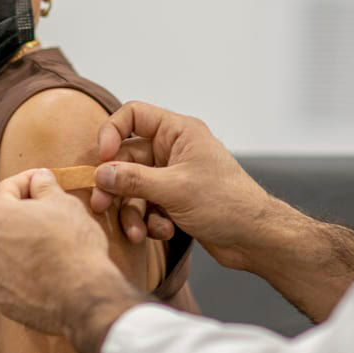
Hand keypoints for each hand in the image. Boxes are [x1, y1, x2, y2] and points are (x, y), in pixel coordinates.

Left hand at [0, 169, 143, 347]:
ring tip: (35, 237)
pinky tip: (36, 265)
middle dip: (10, 209)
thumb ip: (45, 186)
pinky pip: (2, 275)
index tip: (41, 180)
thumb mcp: (64, 204)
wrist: (82, 296)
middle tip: (36, 207)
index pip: (4, 188)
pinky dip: (13, 266)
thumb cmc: (73, 244)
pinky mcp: (0, 299)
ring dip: (8, 238)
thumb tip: (39, 178)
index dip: (25, 180)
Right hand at [89, 101, 279, 270]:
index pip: (134, 115)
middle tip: (101, 205)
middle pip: (127, 158)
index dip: (112, 133)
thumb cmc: (226, 203)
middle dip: (116, 185)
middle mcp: (174, 149)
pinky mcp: (174, 200)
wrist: (254, 238)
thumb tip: (100, 173)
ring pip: (135, 187)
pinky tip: (163, 231)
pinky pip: (147, 205)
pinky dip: (150, 220)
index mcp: (178, 132)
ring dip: (133, 211)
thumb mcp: (174, 189)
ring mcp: (173, 175)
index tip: (102, 159)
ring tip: (137, 232)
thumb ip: (133, 180)